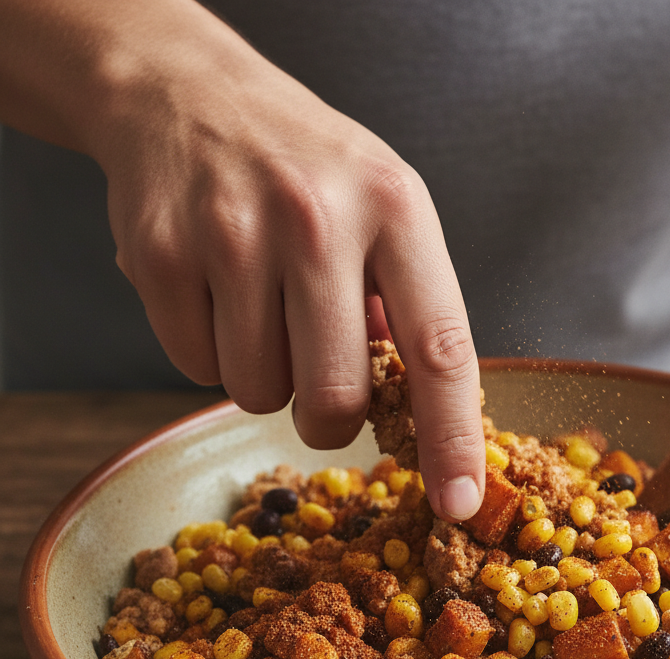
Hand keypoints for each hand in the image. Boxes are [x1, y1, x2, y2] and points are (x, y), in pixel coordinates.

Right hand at [0, 0, 484, 521]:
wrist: (186, 93)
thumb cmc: (308, 171)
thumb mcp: (384, 209)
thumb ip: (409, 306)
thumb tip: (418, 415)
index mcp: (397, 210)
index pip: (441, 350)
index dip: (452, 439)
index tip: (458, 504)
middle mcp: (318, 219)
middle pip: (335, 398)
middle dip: (329, 419)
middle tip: (320, 381)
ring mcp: (233, 233)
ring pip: (258, 393)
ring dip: (266, 376)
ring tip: (262, 306)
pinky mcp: (161, 254)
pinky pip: (195, 368)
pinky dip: (209, 351)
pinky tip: (215, 291)